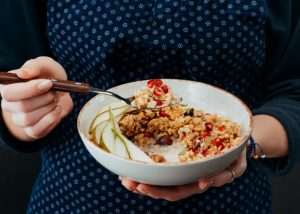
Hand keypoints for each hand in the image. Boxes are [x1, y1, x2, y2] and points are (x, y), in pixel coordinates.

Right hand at [0, 57, 72, 140]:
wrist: (62, 91)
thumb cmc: (50, 75)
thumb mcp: (45, 65)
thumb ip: (34, 66)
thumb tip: (22, 73)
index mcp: (7, 87)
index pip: (8, 93)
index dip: (29, 89)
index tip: (48, 84)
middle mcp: (9, 105)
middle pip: (21, 107)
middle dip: (43, 99)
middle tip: (54, 92)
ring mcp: (19, 119)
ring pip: (28, 119)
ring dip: (48, 108)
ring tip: (55, 100)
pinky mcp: (32, 130)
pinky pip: (37, 131)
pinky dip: (51, 119)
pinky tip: (57, 110)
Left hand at [120, 148, 246, 200]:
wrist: (237, 144)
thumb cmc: (236, 154)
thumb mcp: (236, 165)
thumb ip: (223, 175)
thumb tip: (204, 184)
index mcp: (198, 181)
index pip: (176, 191)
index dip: (159, 191)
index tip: (142, 187)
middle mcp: (188, 179)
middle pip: (163, 188)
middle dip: (144, 187)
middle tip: (127, 181)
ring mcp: (183, 170)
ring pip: (160, 180)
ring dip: (141, 180)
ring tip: (124, 177)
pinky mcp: (180, 160)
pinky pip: (162, 168)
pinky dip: (148, 169)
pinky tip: (135, 166)